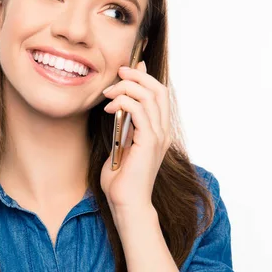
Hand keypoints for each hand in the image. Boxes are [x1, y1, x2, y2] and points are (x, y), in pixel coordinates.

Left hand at [100, 60, 171, 212]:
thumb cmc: (121, 178)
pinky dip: (124, 102)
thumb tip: (119, 105)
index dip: (145, 76)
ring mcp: (158, 136)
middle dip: (137, 75)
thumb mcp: (122, 143)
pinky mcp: (149, 142)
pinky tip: (110, 108)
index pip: (159, 93)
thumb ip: (124, 125)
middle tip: (118, 72)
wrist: (126, 202)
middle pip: (158, 89)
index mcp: (158, 130)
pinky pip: (140, 111)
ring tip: (108, 93)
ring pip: (149, 96)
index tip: (126, 69)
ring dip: (126, 88)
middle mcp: (163, 130)